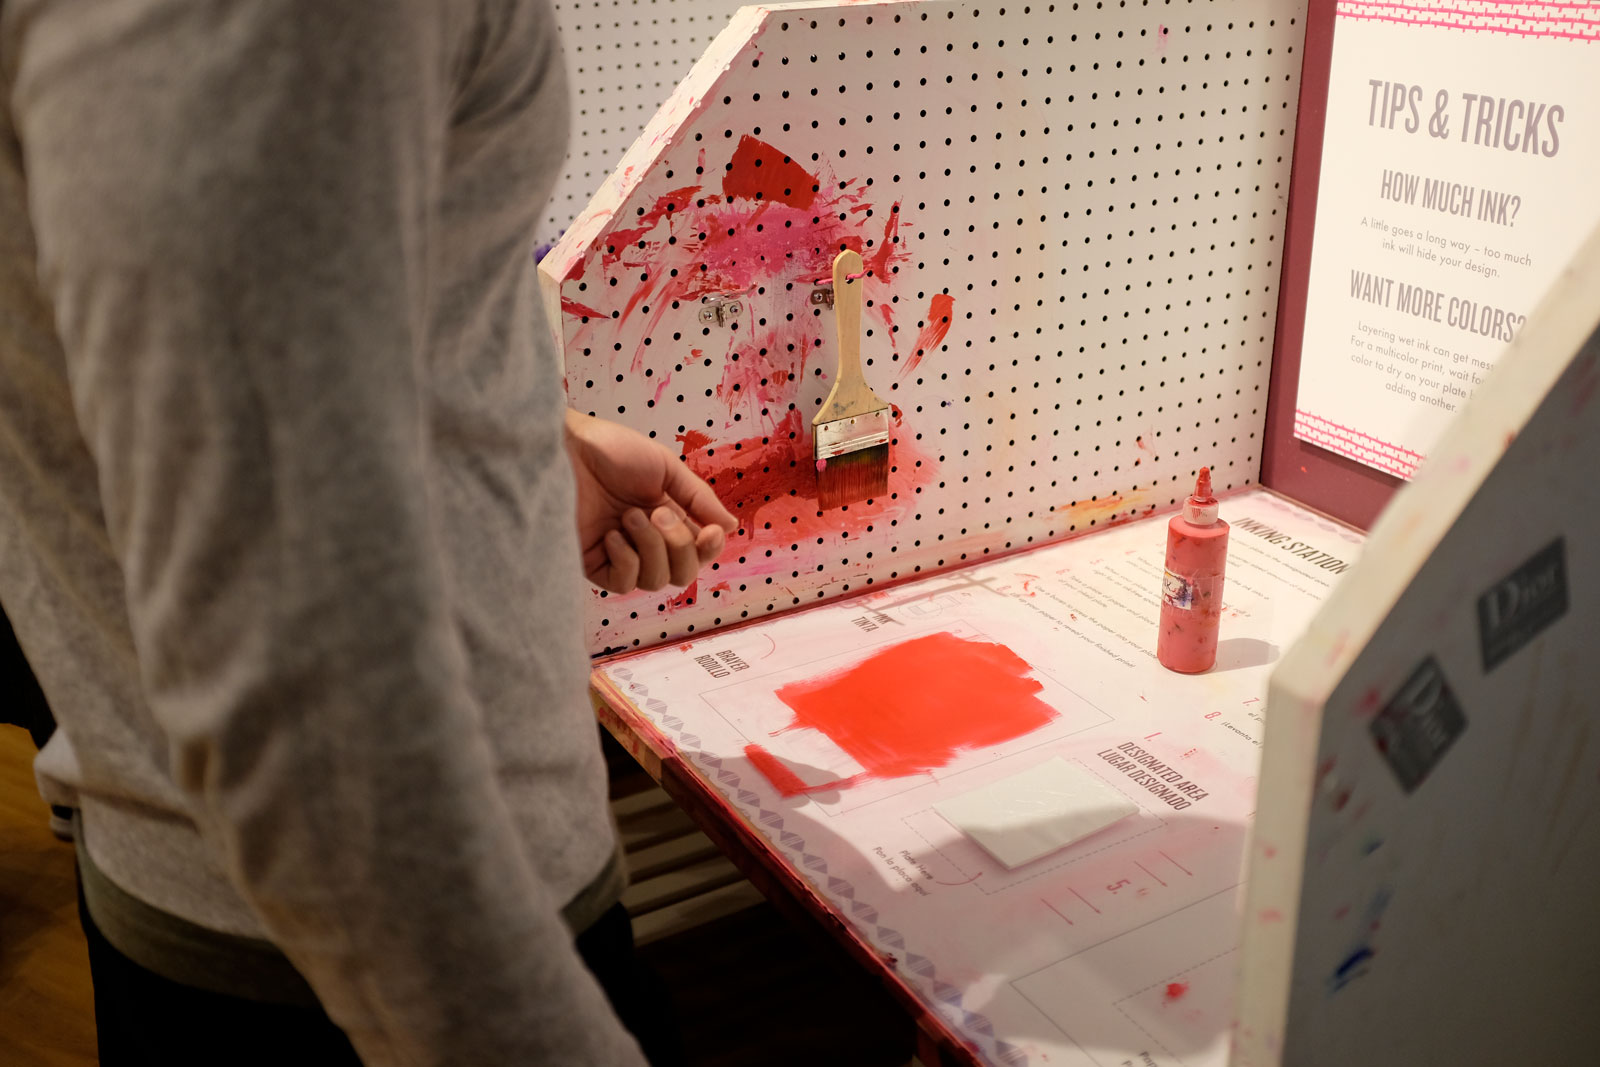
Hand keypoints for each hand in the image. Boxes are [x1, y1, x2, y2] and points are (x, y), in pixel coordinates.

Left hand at [565, 410, 737, 593]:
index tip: (712, 531)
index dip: (709, 548)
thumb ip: (698, 498)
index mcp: (668, 516)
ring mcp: (620, 554)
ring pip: (656, 581)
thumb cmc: (611, 449)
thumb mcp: (666, 468)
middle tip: (658, 513)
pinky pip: (624, 584)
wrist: (567, 448)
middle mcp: (647, 540)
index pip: (699, 551)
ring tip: (629, 515)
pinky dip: (626, 560)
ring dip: (651, 547)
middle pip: (682, 574)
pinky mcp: (594, 564)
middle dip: (678, 546)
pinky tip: (613, 534)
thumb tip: (730, 527)